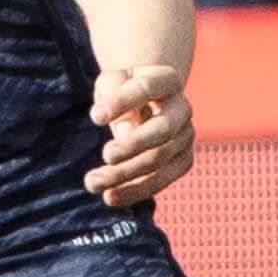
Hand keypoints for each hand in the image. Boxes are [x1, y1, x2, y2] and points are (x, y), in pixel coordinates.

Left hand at [86, 64, 193, 206]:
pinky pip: (162, 179)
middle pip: (163, 129)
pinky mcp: (182, 160)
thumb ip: (114, 95)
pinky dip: (136, 191)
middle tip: (105, 155)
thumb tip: (125, 132)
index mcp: (166, 80)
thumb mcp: (112, 81)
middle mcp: (182, 108)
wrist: (146, 100)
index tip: (94, 117)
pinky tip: (110, 197)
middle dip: (133, 145)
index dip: (121, 103)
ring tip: (92, 183)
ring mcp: (185, 136)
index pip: (146, 89)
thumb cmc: (122, 88)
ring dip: (125, 174)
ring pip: (159, 160)